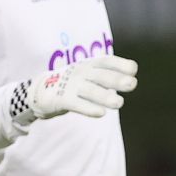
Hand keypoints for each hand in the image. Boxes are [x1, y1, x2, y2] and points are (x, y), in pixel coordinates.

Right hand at [16, 54, 137, 121]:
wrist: (43, 90)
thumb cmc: (75, 82)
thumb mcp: (91, 75)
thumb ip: (109, 78)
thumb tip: (131, 80)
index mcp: (90, 65)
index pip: (106, 61)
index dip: (119, 64)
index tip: (133, 69)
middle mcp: (81, 72)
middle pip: (101, 76)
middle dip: (116, 79)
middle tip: (132, 84)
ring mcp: (71, 85)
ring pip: (90, 91)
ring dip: (105, 97)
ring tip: (119, 103)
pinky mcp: (61, 99)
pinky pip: (76, 104)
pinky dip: (88, 108)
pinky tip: (100, 113)